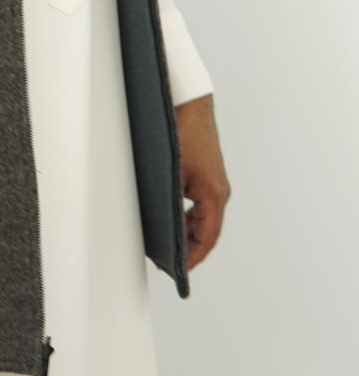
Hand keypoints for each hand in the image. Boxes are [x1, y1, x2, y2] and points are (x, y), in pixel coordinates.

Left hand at [175, 92, 231, 270]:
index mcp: (214, 194)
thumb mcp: (170, 170)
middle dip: (188, 249)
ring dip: (187, 232)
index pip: (206, 238)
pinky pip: (199, 202)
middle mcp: (218, 191)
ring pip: (202, 217)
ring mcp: (214, 182)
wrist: (190, 102)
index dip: (192, 258)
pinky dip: (187, 215)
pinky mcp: (206, 173)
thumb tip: (157, 226)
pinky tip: (170, 219)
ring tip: (166, 245)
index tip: (178, 272)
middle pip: (205, 230)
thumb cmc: (182, 132)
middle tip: (166, 262)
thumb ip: (168, 200)